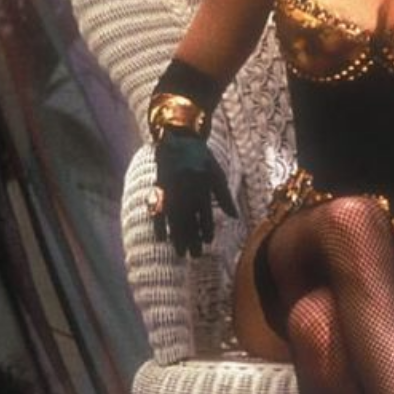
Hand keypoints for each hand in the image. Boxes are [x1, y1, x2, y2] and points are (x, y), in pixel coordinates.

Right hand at [152, 127, 235, 256]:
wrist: (179, 138)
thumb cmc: (202, 157)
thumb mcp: (217, 173)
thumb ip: (224, 195)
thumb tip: (234, 217)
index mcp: (202, 184)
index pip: (204, 212)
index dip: (206, 228)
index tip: (208, 241)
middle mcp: (186, 188)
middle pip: (189, 219)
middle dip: (191, 238)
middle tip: (195, 255)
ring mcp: (171, 189)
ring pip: (174, 218)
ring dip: (177, 237)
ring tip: (180, 252)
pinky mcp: (159, 188)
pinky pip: (158, 210)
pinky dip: (159, 224)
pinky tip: (161, 238)